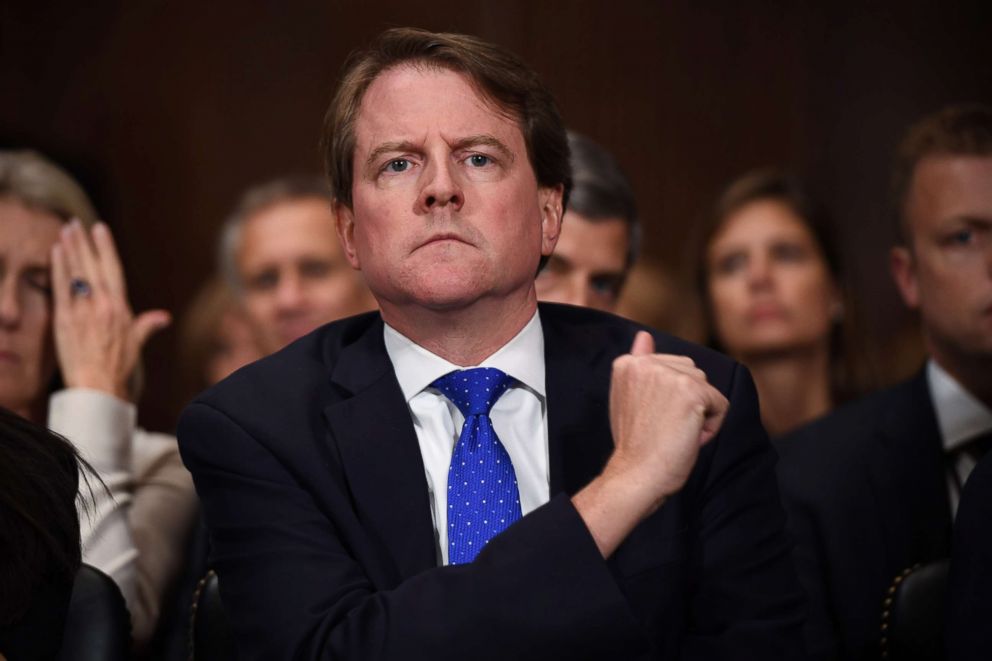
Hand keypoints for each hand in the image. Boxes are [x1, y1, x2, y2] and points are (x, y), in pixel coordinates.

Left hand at [51, 220, 170, 400]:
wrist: (98, 386)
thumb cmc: (119, 367)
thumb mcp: (136, 343)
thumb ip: (147, 325)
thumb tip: (164, 317)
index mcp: (121, 307)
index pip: (113, 269)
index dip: (106, 247)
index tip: (100, 229)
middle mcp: (102, 305)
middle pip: (91, 265)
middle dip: (83, 242)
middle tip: (76, 223)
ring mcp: (82, 310)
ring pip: (75, 272)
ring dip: (69, 249)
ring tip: (64, 231)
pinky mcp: (64, 319)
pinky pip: (60, 287)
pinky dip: (57, 268)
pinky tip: (55, 253)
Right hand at [605, 331, 727, 507]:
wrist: (636, 474)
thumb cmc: (635, 444)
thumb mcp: (628, 397)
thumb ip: (640, 365)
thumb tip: (644, 335)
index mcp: (628, 363)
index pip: (672, 368)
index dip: (667, 399)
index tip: (649, 420)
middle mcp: (646, 363)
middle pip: (692, 373)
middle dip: (687, 403)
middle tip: (662, 428)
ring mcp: (669, 376)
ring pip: (707, 389)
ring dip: (700, 414)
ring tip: (674, 433)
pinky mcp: (691, 392)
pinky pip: (721, 405)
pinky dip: (712, 427)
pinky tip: (688, 438)